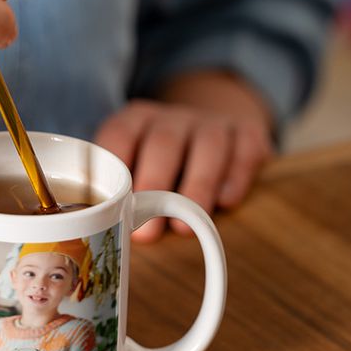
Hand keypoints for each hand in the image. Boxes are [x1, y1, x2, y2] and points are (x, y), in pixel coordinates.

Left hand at [94, 71, 273, 241]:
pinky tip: (225, 202)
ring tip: (184, 228)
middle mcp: (172, 117)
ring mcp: (211, 122)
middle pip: (162, 143)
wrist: (215, 127)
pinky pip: (245, 150)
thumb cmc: (160, 164)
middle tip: (146, 233)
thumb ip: (118, 191)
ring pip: (208, 146)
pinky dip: (235, 177)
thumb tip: (104, 231)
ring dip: (196, 188)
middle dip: (154, 187)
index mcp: (136, 120)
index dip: (116, 169)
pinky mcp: (246, 132)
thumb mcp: (133, 167)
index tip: (113, 206)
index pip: (119, 135)